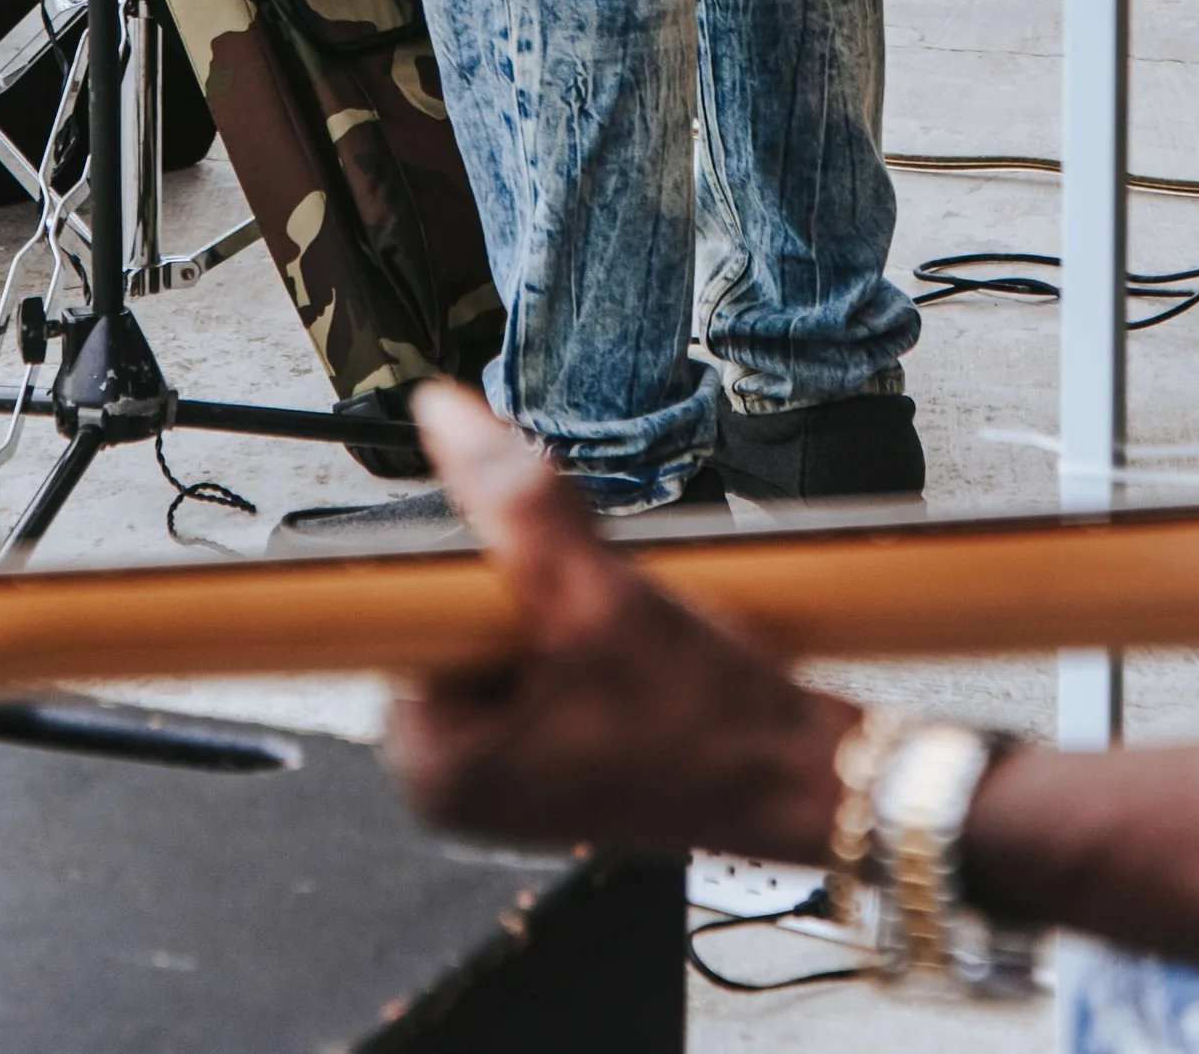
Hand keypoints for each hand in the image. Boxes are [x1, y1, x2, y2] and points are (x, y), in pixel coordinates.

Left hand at [385, 387, 853, 861]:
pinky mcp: (549, 745)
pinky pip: (540, 652)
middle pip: (457, 616)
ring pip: (504, 625)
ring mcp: (505, 764)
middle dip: (527, 583)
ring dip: (562, 596)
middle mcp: (457, 777)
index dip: (470, 564)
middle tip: (594, 598)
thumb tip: (445, 419)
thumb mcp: (603, 601)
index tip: (527, 558)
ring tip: (622, 620)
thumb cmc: (709, 729)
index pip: (404, 615)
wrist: (794, 774)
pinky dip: (581, 623)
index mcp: (437, 768)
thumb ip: (519, 507)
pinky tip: (631, 637)